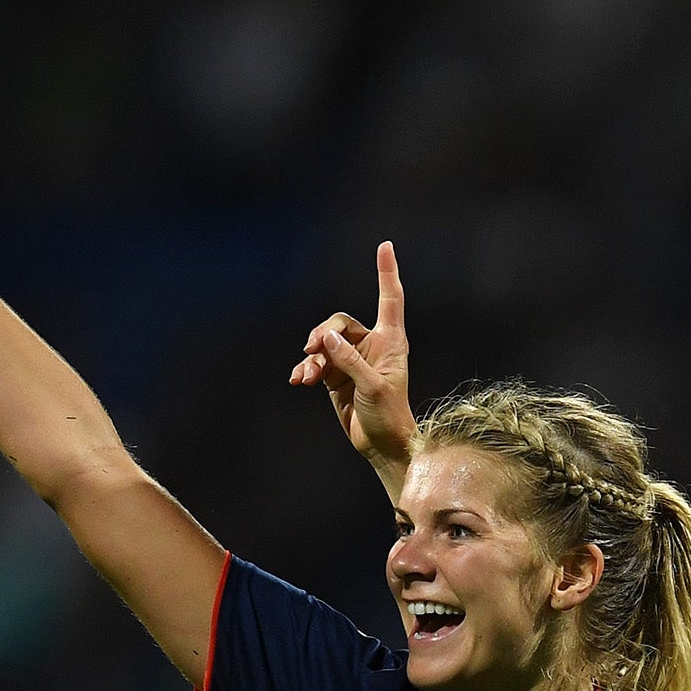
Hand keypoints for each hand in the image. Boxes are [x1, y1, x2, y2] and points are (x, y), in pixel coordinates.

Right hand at [289, 241, 413, 486]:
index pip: (390, 299)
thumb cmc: (389, 415)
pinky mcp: (336, 376)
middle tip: (313, 348)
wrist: (381, 445)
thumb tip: (327, 337)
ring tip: (307, 375)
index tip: (385, 246)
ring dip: (313, 357)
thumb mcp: (372, 387)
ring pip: (324, 343)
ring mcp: (352, 360)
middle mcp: (371, 346)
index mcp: (391, 342)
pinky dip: (307, 369)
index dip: (386, 272)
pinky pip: (316, 363)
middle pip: (340, 322)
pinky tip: (300, 381)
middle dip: (323, 333)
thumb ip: (349, 360)